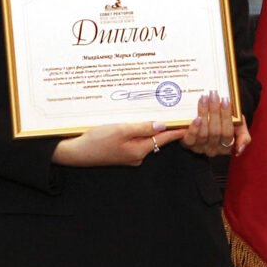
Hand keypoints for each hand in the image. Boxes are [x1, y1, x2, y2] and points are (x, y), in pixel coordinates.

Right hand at [53, 121, 182, 167]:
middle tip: (175, 111)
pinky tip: (136, 121)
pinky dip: (138, 130)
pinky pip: (135, 139)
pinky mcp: (122, 151)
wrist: (76, 153)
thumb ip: (142, 127)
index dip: (178, 130)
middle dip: (165, 126)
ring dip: (150, 127)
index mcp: (140, 150)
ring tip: (157, 112)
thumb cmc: (96, 141)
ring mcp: (130, 154)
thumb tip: (162, 125)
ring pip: (145, 138)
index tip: (191, 123)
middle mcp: (138, 155)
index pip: (165, 138)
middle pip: (157, 138)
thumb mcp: (120, 130)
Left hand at [180, 92, 244, 157]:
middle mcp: (214, 150)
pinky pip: (190, 139)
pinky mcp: (188, 144)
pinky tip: (196, 118)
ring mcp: (200, 148)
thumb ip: (244, 137)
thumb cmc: (225, 124)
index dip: (227, 116)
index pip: (228, 132)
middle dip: (214, 111)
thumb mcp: (238, 128)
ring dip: (204, 114)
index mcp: (227, 147)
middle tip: (213, 95)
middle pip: (215, 132)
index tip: (225, 100)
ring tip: (204, 99)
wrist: (208, 121)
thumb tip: (240, 149)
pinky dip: (194, 128)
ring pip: (203, 133)